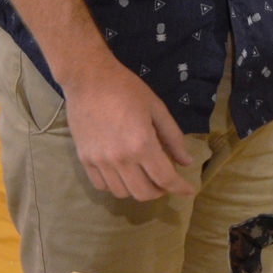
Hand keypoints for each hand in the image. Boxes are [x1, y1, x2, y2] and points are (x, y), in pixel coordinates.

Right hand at [60, 57, 194, 200]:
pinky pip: (101, 185)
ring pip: (122, 193)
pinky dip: (116, 185)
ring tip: (144, 176)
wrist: (88, 79)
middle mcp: (120, 158)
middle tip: (164, 181)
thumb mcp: (157, 108)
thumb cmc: (126, 89)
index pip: (165, 178)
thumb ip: (172, 137)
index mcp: (142, 144)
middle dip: (159, 191)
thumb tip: (186, 162)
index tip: (188, 191)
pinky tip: (123, 174)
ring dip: (137, 189)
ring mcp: (99, 161)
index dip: (180, 188)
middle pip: (143, 193)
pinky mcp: (84, 159)